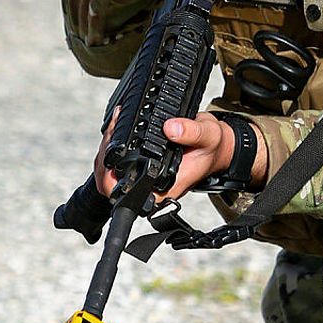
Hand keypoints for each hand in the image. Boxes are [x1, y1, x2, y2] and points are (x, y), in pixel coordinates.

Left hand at [92, 107, 267, 206]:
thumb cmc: (214, 147)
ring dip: (106, 151)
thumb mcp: (209, 135)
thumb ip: (192, 132)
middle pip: (112, 185)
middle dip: (104, 160)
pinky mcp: (143, 166)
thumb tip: (171, 129)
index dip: (112, 181)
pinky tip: (116, 128)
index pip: (129, 197)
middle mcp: (151, 187)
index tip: (111, 162)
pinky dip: (114, 146)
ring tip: (113, 125)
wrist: (219, 146)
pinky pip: (119, 163)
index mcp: (164, 188)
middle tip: (111, 130)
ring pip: (111, 173)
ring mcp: (145, 178)